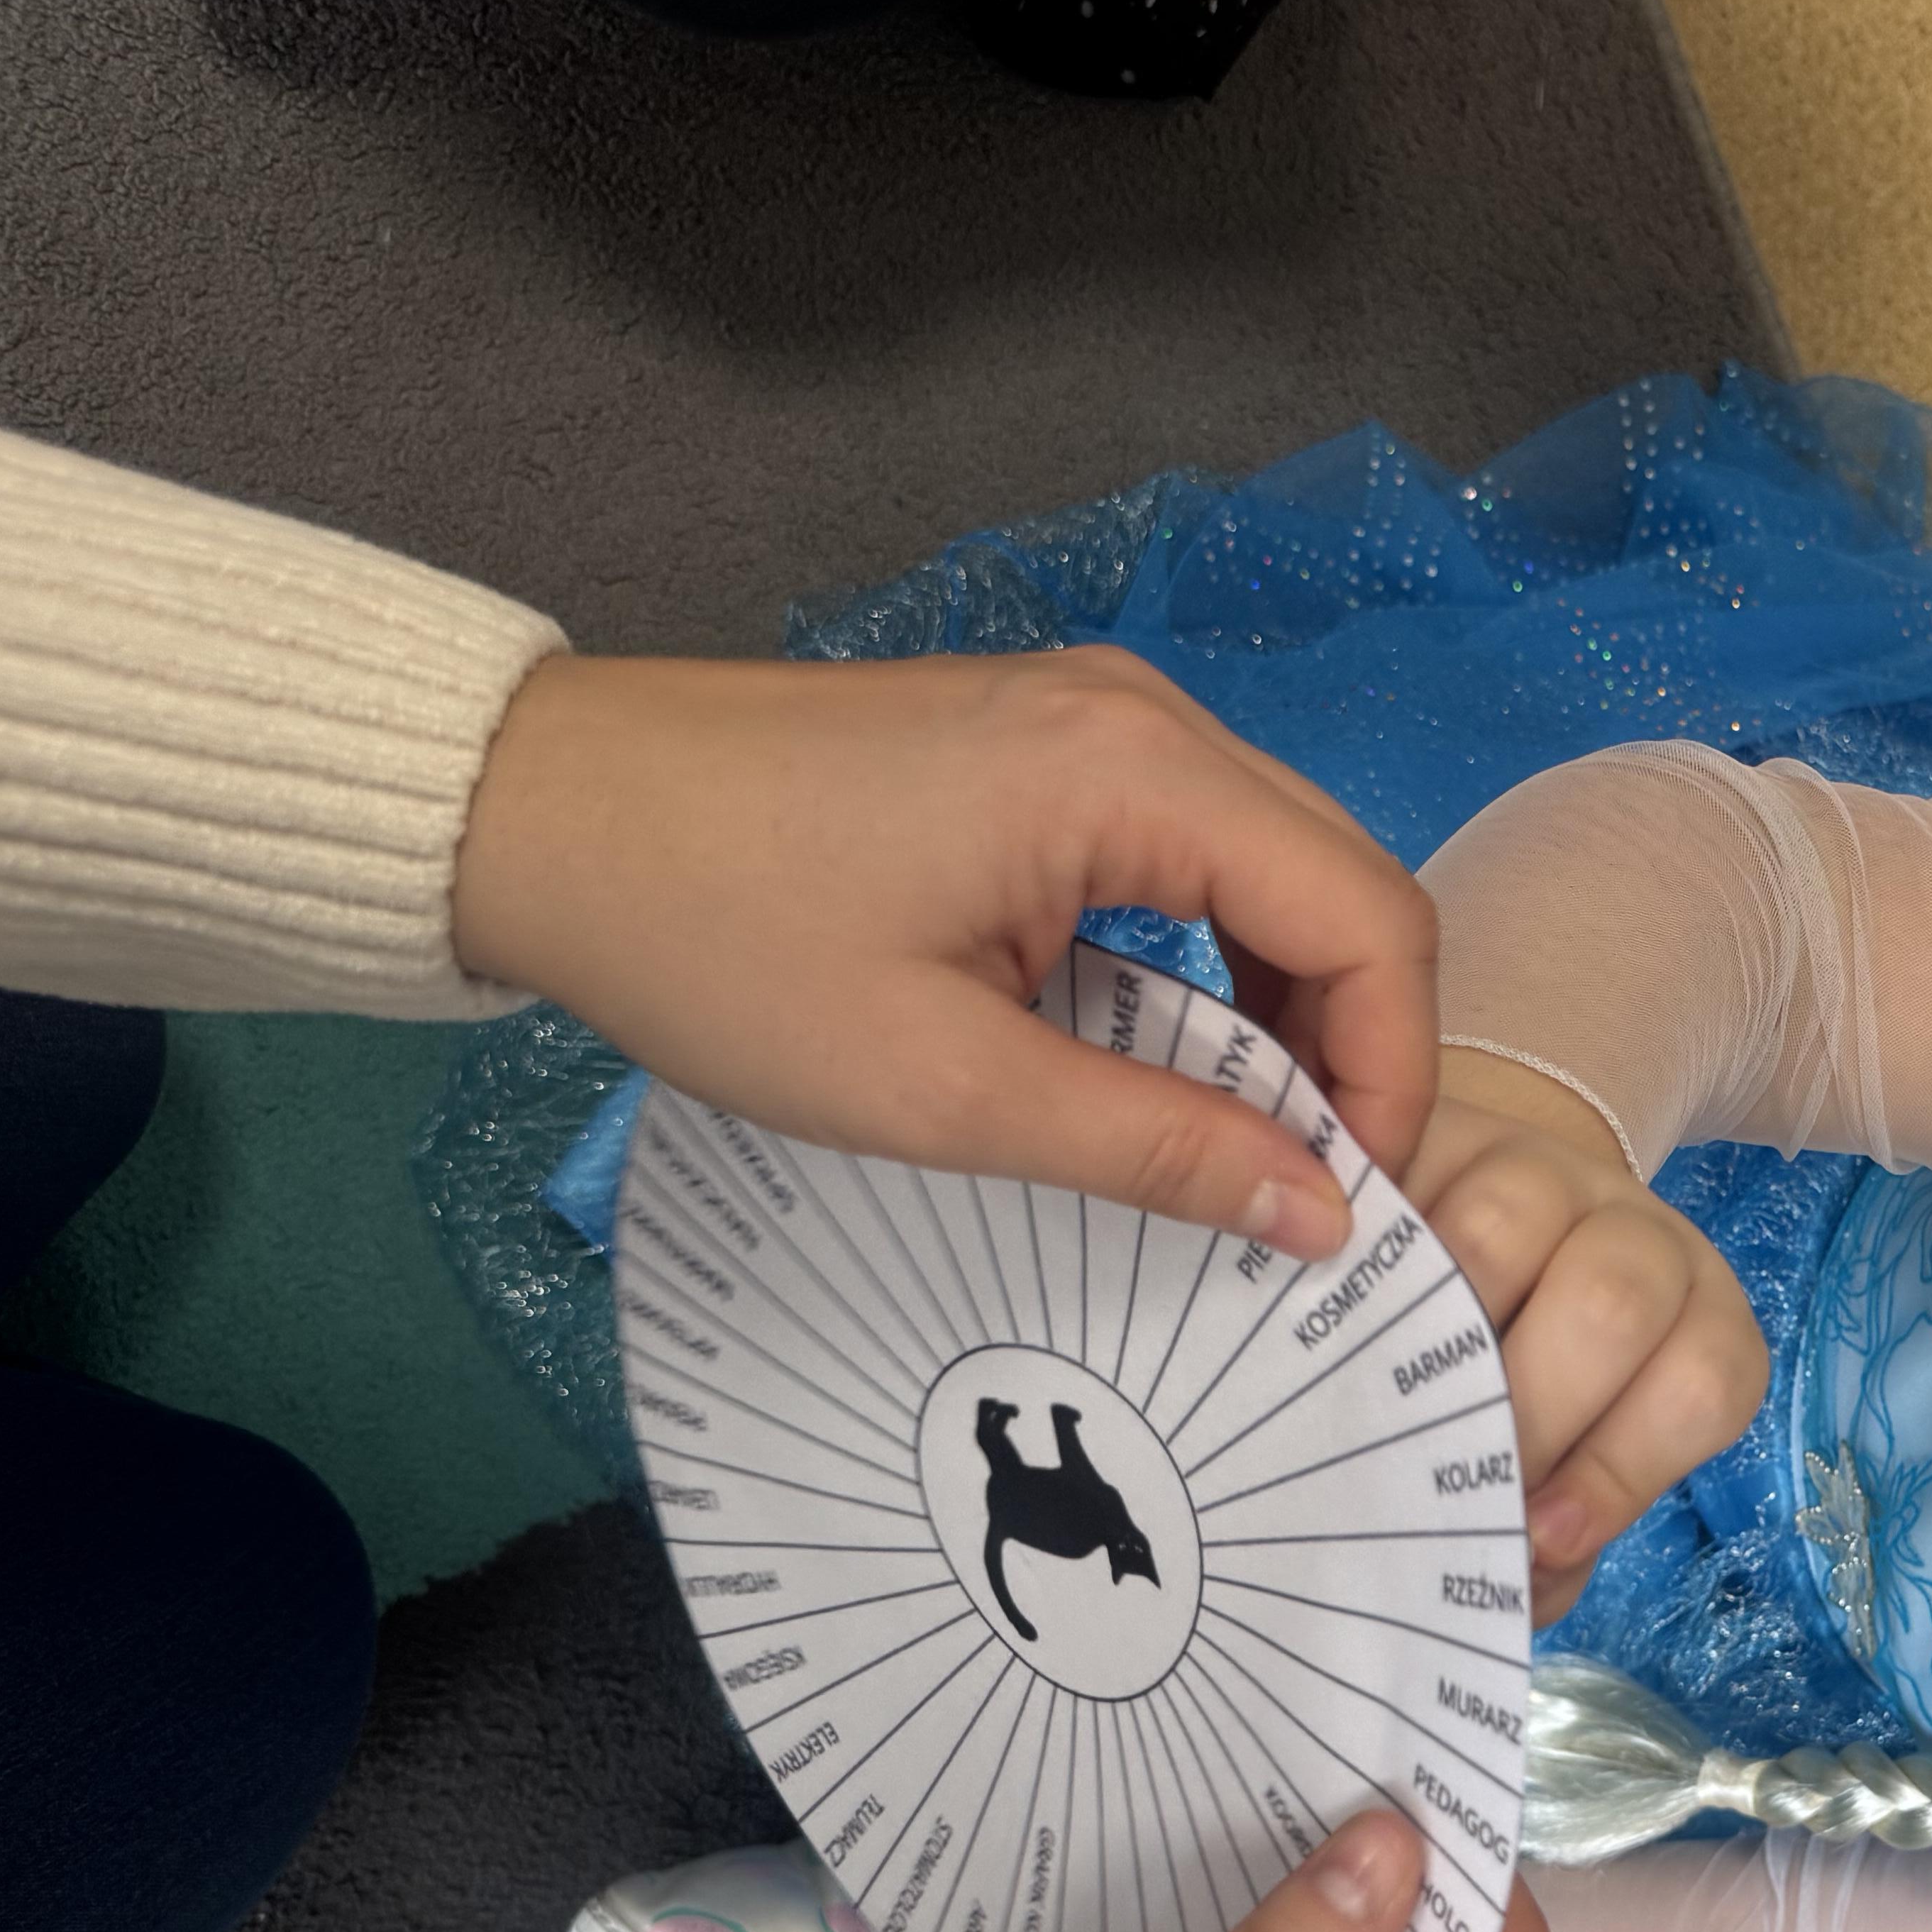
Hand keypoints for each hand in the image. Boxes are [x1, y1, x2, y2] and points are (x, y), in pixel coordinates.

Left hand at [450, 648, 1439, 1254]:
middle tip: (1306, 1191)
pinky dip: (1212, 959)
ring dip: (1285, 1008)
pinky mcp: (1045, 742)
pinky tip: (1162, 1056)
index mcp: (1135, 774)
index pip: (1367, 920)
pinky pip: (1196, 851)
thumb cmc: (719, 942)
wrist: (541, 810)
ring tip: (1237, 1142)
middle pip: (1343, 883)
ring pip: (1277, 868)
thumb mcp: (944, 1086)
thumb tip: (1321, 1216)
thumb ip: (1156, 1146)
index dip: (1390, 1075)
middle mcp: (1145, 715)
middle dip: (1354, 1047)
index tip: (1346, 1204)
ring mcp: (1095, 716)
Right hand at [1406, 1051, 1765, 1621]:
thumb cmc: (1519, 1389)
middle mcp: (1636, 1235)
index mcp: (1694, 1322)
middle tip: (1444, 1481)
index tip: (1539, 1538)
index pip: (1703, 1385)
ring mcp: (1537, 1169)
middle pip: (1612, 1302)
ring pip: (1505, 1223)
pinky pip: (1401, 1186)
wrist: (1454, 1243)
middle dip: (1527, 1409)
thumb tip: (1510, 1590)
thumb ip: (1552, 1536)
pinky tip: (1313, 1320)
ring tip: (1370, 1403)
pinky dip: (1357, 1257)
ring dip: (1434, 1327)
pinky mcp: (1438, 1135)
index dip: (1623, 1469)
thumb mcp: (1560, 1462)